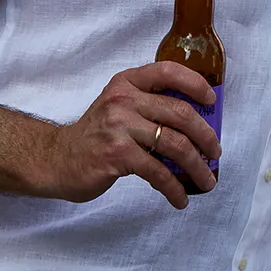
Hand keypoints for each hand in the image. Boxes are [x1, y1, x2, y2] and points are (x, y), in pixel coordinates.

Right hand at [38, 62, 220, 209]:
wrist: (55, 160)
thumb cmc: (96, 135)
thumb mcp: (119, 108)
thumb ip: (150, 106)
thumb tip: (197, 124)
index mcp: (127, 83)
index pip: (168, 71)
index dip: (195, 84)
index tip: (212, 101)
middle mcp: (123, 100)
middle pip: (181, 113)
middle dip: (206, 136)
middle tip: (216, 152)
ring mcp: (119, 126)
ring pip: (175, 144)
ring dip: (197, 166)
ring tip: (207, 180)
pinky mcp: (117, 154)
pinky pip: (158, 172)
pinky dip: (174, 188)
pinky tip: (181, 198)